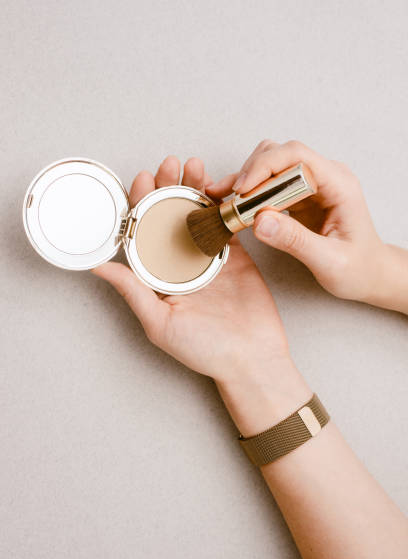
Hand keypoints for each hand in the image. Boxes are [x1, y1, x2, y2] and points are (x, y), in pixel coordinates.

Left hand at [93, 156, 310, 435]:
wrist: (252, 359)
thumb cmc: (205, 350)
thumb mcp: (160, 323)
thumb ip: (133, 291)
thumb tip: (99, 267)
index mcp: (158, 276)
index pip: (143, 232)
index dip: (140, 203)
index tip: (142, 178)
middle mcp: (179, 263)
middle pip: (169, 216)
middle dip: (167, 186)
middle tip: (170, 165)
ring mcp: (208, 257)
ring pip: (196, 214)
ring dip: (194, 188)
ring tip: (194, 167)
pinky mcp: (234, 256)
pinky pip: (225, 224)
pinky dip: (222, 203)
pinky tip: (219, 185)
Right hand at [207, 140, 385, 303]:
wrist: (369, 274)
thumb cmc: (359, 268)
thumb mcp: (329, 261)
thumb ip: (295, 241)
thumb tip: (259, 220)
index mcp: (339, 185)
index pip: (297, 156)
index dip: (264, 167)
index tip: (242, 190)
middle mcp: (326, 177)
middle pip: (280, 154)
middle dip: (251, 173)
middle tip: (232, 201)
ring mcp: (311, 185)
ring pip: (271, 165)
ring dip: (247, 180)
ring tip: (227, 201)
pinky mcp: (299, 196)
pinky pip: (270, 184)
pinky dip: (250, 192)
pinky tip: (235, 205)